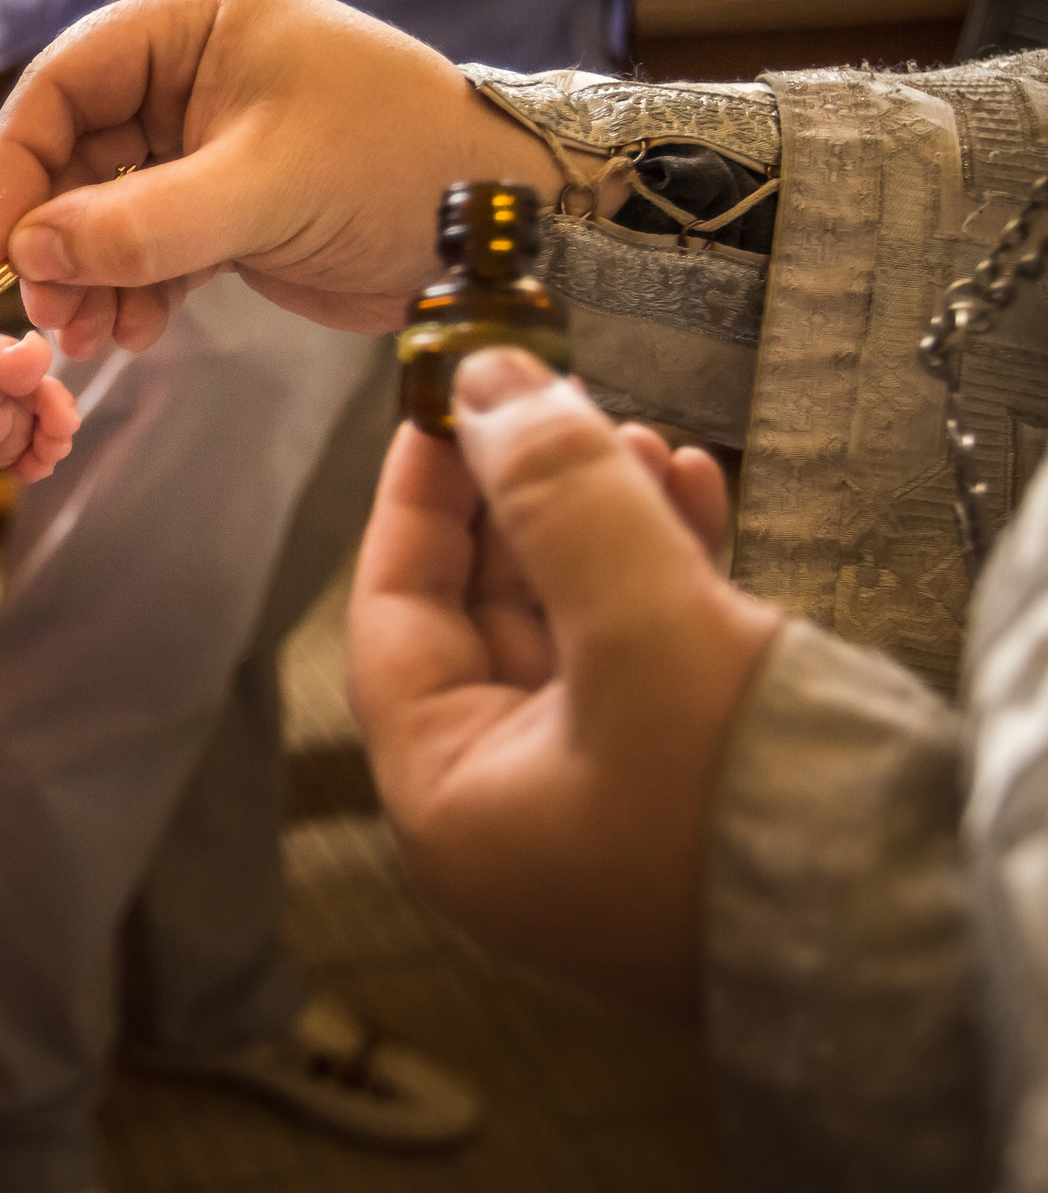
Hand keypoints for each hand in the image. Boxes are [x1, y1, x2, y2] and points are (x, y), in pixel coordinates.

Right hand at [0, 0, 565, 354]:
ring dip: (87, 274)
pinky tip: (132, 331)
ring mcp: (202, 143)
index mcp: (194, 24)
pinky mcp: (222, 207)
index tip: (8, 244)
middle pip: (74, 151)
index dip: (21, 161)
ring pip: (102, 208)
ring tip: (90, 336)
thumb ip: (142, 224)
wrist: (499, 226)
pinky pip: (144, 245)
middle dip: (56, 236)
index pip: (65, 81)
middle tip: (51, 312)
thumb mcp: (267, 189)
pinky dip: (129, 290)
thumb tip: (30, 253)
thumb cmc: (400, 165)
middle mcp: (187, 74)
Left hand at [347, 347, 781, 1018]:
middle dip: (527, 500)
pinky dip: (664, 571)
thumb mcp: (643, 632)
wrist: (925, 937)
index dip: (419, 499)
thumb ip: (559, 500)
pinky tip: (696, 495)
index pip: (394, 616)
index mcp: (448, 803)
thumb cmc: (753, 824)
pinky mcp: (683, 788)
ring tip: (647, 441)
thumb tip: (488, 383)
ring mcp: (596, 804)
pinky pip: (646, 656)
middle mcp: (506, 812)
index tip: (445, 401)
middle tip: (561, 406)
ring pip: (572, 625)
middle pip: (482, 614)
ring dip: (604, 524)